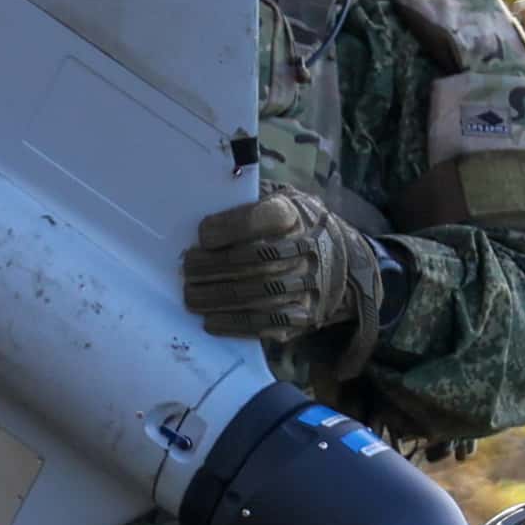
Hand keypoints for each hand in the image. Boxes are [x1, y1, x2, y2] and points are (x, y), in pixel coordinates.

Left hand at [182, 190, 383, 357]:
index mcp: (294, 214)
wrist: (336, 259)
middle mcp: (305, 249)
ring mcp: (307, 285)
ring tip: (191, 296)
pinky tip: (211, 321)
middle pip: (255, 260)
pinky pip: (266, 323)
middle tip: (187, 269)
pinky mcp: (303, 315)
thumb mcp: (274, 200)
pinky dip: (234, 324)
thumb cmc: (288, 226)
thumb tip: (201, 220)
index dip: (230, 227)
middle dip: (214, 267)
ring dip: (217, 298)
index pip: (263, 219)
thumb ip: (244, 205)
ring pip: (257, 294)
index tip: (202, 235)